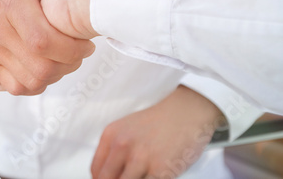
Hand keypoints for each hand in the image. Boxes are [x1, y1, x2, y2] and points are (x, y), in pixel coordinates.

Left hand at [91, 86, 223, 178]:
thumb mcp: (127, 128)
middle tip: (130, 176)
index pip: (95, 170)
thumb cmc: (160, 121)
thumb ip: (116, 149)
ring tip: (143, 174)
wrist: (187, 111)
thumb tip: (109, 174)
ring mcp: (140, 159)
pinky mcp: (160, 170)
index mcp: (111, 135)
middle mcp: (121, 146)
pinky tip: (154, 176)